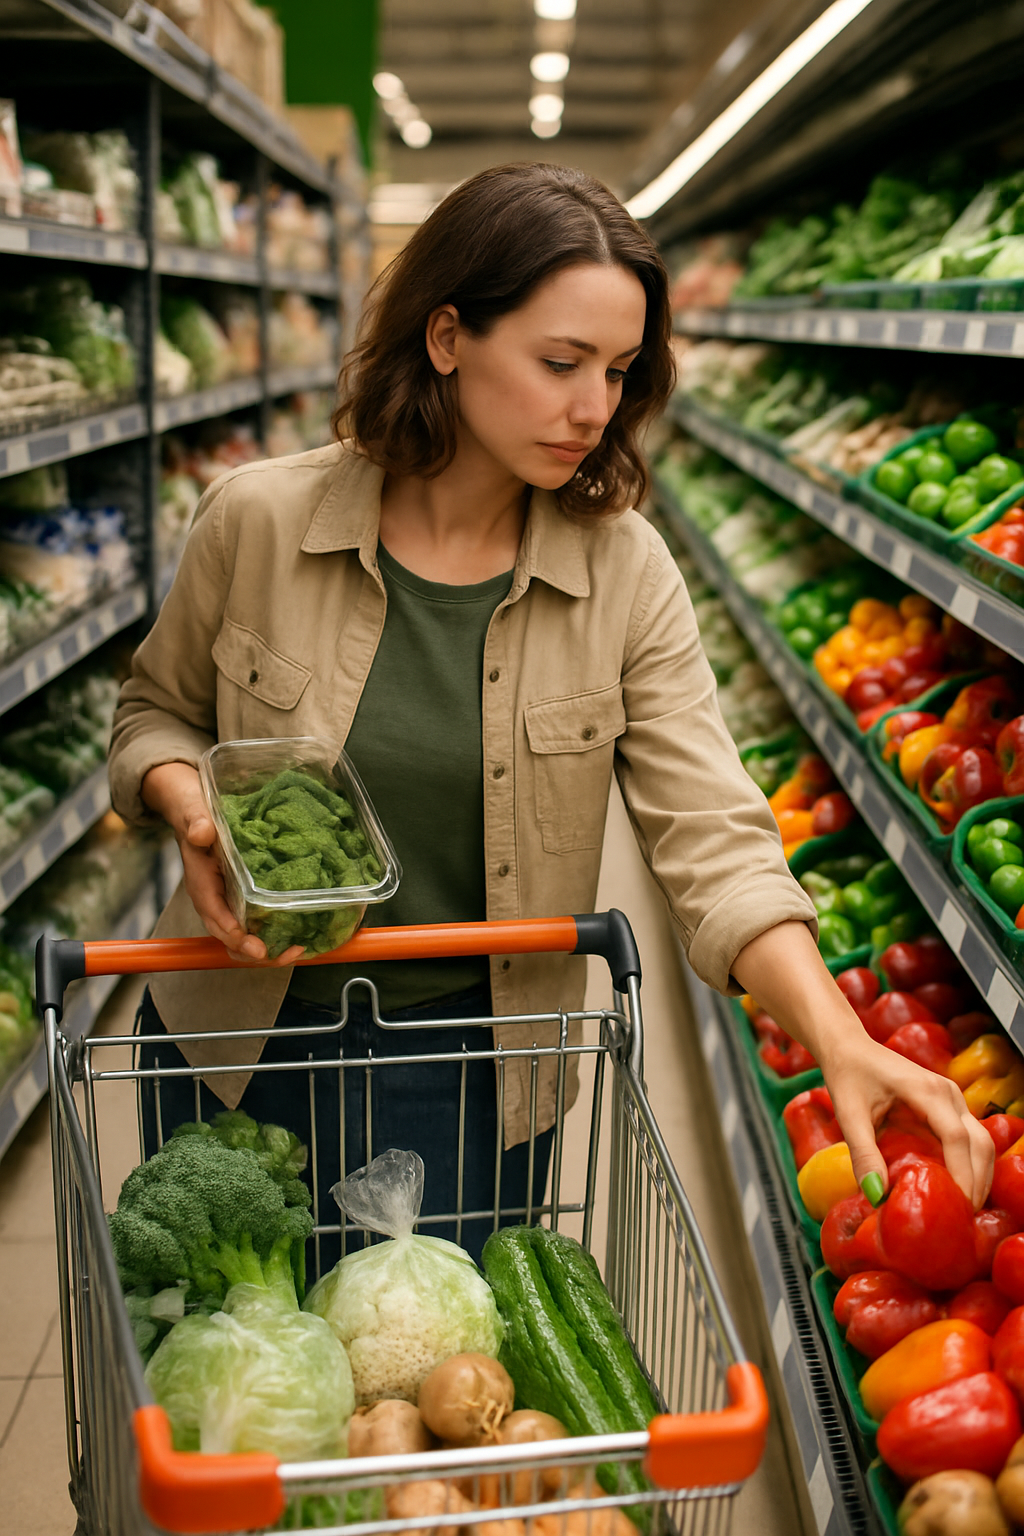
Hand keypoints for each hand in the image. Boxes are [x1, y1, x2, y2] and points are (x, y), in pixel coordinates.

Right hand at [142, 762, 302, 965]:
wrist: (189, 810)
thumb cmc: (193, 813)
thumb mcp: (194, 812)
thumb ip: (196, 822)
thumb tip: (202, 833)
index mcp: (202, 886)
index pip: (216, 919)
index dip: (236, 937)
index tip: (258, 948)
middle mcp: (214, 900)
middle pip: (231, 940)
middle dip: (258, 953)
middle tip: (291, 952)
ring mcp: (227, 902)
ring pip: (244, 938)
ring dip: (269, 950)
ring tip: (299, 948)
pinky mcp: (240, 898)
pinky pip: (253, 924)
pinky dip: (273, 934)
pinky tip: (297, 933)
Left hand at [732, 919, 993, 1208]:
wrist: (849, 1047)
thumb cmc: (848, 1075)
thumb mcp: (849, 1114)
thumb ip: (862, 1152)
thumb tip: (876, 1195)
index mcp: (926, 1091)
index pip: (957, 1139)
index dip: (962, 1175)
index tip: (956, 1207)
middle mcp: (948, 1094)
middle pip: (980, 1144)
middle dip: (977, 1183)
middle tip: (963, 1218)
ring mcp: (952, 1099)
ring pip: (982, 1142)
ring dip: (979, 1176)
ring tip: (963, 1209)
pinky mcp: (949, 1107)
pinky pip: (970, 1139)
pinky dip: (971, 1165)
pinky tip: (957, 1189)